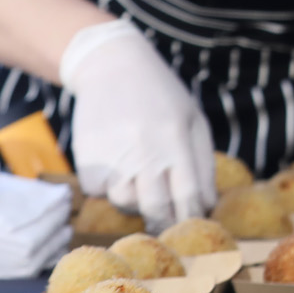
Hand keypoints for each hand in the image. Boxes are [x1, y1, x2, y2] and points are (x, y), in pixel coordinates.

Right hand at [59, 21, 215, 229]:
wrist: (112, 66)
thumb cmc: (162, 96)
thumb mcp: (193, 120)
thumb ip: (203, 164)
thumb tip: (206, 206)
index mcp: (176, 140)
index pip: (189, 196)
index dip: (192, 217)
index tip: (193, 226)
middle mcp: (145, 151)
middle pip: (155, 208)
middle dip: (164, 223)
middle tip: (167, 222)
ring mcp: (113, 156)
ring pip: (125, 203)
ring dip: (135, 200)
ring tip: (140, 178)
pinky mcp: (87, 159)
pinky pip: (99, 192)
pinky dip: (109, 187)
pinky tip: (117, 166)